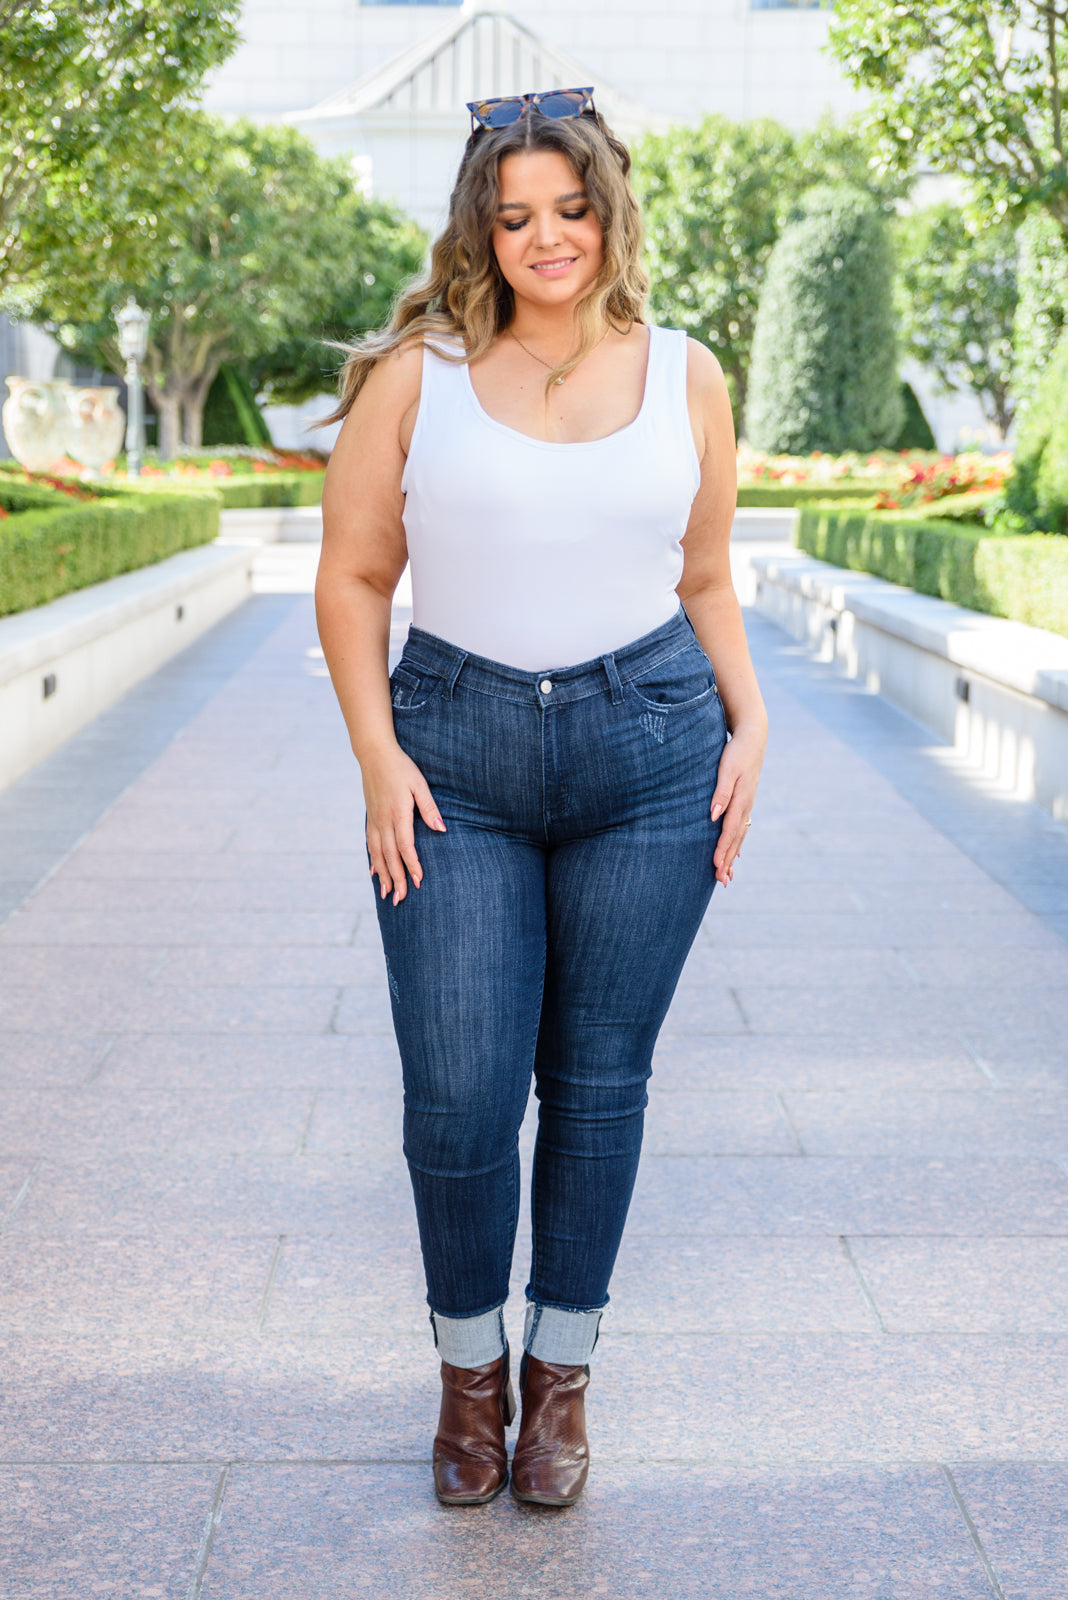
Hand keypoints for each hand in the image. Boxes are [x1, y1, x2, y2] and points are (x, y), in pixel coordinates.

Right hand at [362, 744, 445, 905]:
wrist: (374, 753)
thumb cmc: (401, 767)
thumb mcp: (419, 784)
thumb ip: (429, 808)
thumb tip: (441, 829)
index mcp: (398, 813)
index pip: (405, 846)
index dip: (411, 865)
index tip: (418, 882)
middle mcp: (384, 820)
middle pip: (390, 856)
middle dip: (396, 878)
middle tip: (401, 899)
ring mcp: (374, 820)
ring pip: (377, 853)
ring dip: (383, 875)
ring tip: (387, 894)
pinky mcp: (370, 817)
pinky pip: (370, 844)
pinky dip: (373, 861)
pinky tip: (374, 873)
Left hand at [710, 723, 764, 885]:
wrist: (753, 736)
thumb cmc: (736, 751)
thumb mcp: (727, 768)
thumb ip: (720, 792)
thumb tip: (714, 816)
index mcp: (741, 800)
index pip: (729, 831)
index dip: (721, 850)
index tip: (714, 867)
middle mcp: (746, 806)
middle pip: (736, 839)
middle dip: (727, 860)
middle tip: (721, 881)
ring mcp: (748, 804)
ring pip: (739, 836)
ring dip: (732, 856)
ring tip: (726, 875)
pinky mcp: (746, 801)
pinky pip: (742, 828)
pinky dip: (737, 843)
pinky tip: (734, 854)